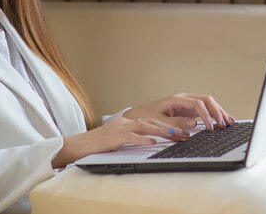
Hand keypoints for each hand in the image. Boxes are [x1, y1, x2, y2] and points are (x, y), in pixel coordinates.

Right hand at [52, 117, 188, 167]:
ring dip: (161, 131)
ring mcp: (120, 128)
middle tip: (185, 133)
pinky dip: (142, 139)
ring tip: (175, 135)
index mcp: (129, 121)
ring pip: (145, 127)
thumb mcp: (120, 138)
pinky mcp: (114, 137)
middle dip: (170, 127)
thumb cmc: (100, 143)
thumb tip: (151, 140)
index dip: (168, 125)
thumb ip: (134, 137)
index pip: (152, 122)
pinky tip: (152, 142)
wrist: (80, 144)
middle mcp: (126, 122)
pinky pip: (131, 137)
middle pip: (152, 122)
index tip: (183, 131)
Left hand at [123, 93, 234, 130]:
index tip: (211, 128)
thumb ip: (176, 123)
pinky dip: (214, 114)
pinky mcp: (188, 109)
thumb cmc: (147, 118)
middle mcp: (183, 98)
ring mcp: (187, 103)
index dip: (207, 115)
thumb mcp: (159, 122)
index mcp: (176, 99)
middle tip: (224, 125)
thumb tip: (194, 123)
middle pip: (206, 99)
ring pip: (208, 102)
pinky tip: (224, 120)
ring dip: (219, 111)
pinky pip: (205, 109)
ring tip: (229, 122)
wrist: (139, 115)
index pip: (197, 103)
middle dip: (217, 111)